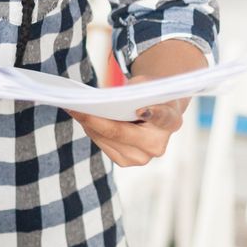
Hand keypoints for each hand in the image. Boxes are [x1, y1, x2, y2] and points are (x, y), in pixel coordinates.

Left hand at [67, 77, 185, 167]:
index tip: (141, 110)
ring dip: (90, 125)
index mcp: (171, 121)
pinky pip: (104, 146)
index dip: (152, 114)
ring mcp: (143, 157)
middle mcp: (158, 144)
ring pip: (108, 140)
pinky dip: (93, 131)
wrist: (157, 111)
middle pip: (122, 132)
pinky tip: (84, 120)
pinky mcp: (127, 161)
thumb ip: (132, 91)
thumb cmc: (149, 94)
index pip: (162, 118)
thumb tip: (102, 101)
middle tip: (77, 107)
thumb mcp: (145, 85)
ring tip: (75, 109)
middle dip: (96, 119)